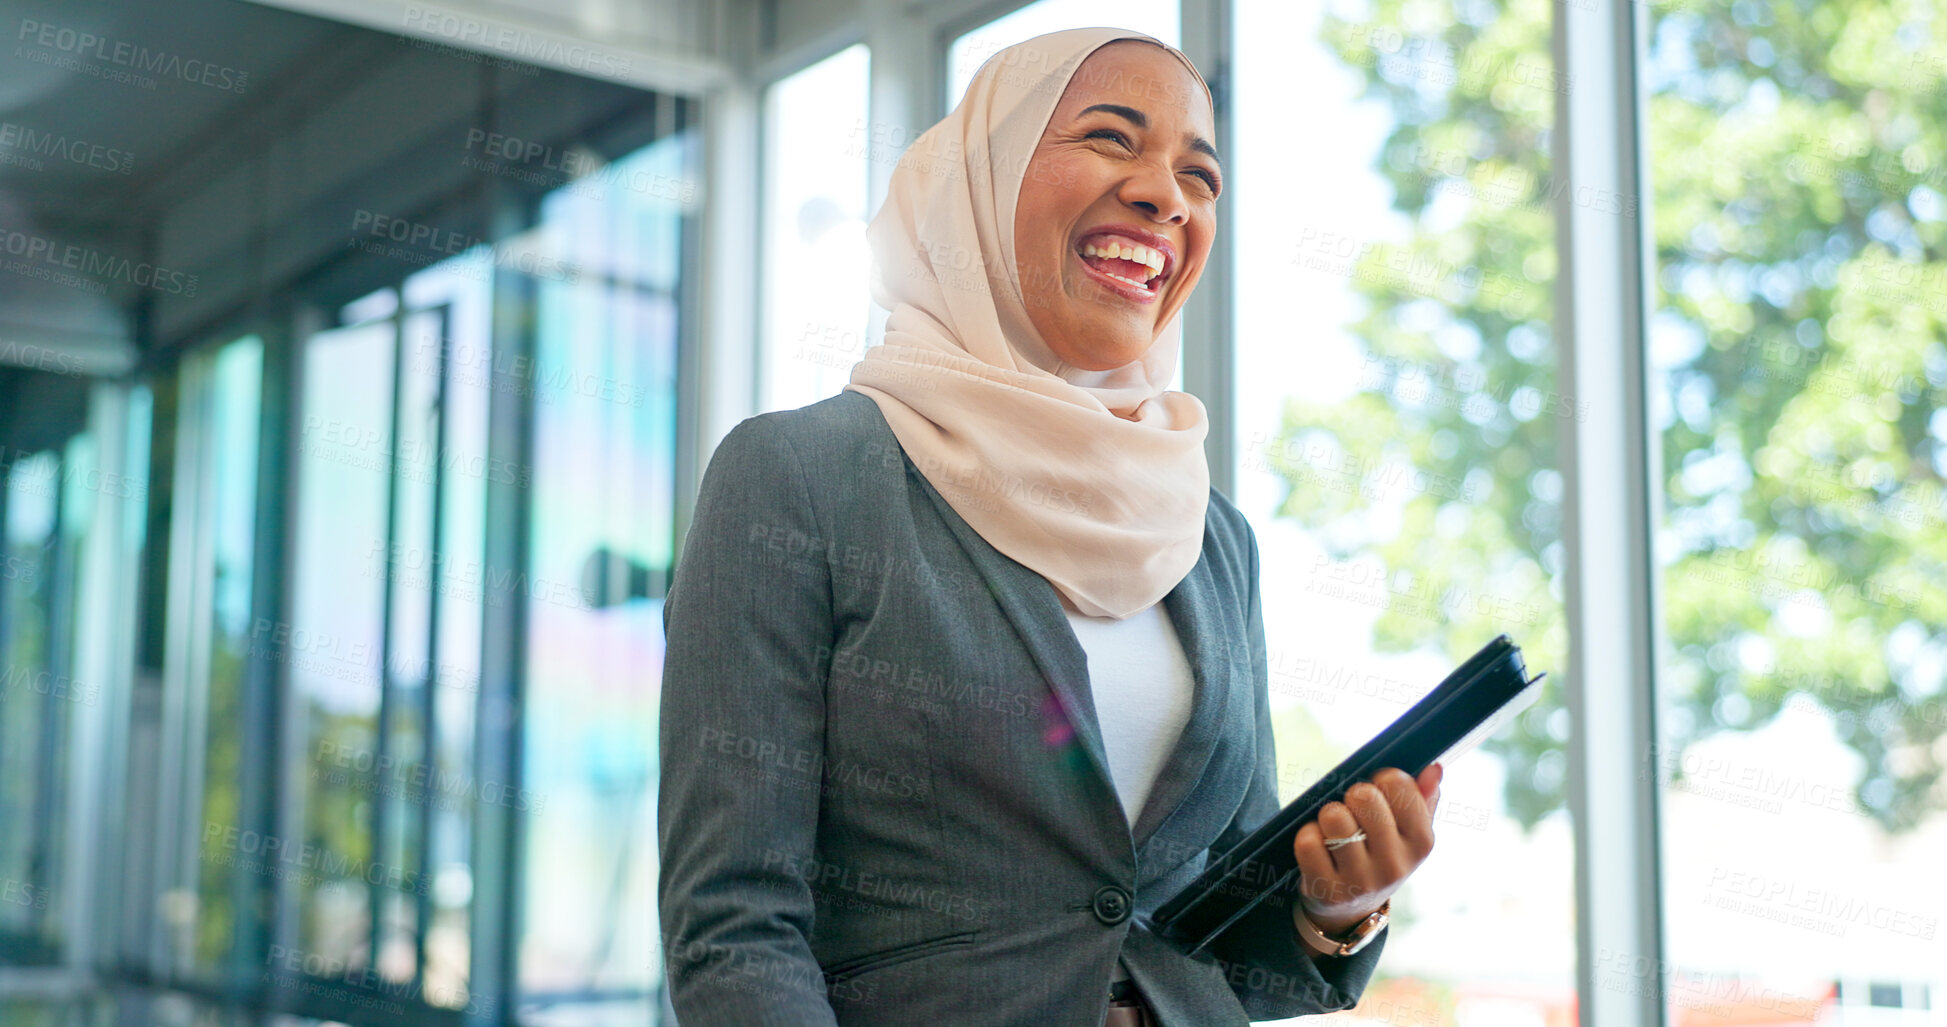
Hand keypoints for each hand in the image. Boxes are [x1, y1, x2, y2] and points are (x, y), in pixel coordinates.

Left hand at [1290, 763, 1441, 940]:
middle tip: (1354, 812)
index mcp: (1421, 843)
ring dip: (1329, 814)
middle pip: (1363, 796)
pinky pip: (1308, 841)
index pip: (1398, 783)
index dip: (1381, 779)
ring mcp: (1360, 881)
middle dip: (1353, 795)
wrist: (1352, 908)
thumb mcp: (1408, 832)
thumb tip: (1434, 768)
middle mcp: (1395, 866)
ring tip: (1335, 828)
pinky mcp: (1327, 890)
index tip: (1379, 792)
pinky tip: (1319, 845)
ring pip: (1334, 816)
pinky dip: (1308, 835)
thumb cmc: (1380, 854)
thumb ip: (1423, 797)